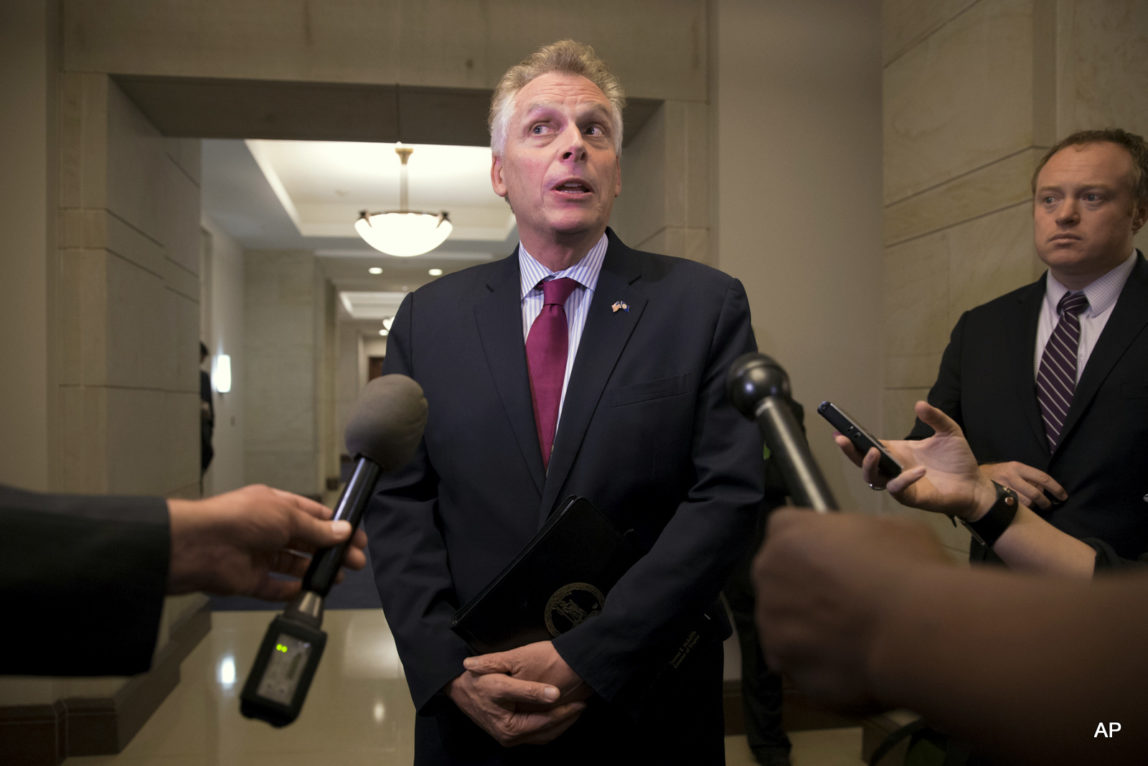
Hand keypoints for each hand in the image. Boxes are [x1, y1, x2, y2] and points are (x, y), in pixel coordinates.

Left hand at [166, 484, 366, 598]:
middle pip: (306, 542)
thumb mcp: (286, 515)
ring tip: (337, 577)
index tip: (356, 538)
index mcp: (275, 507)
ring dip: (316, 571)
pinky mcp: (249, 580)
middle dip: (331, 551)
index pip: (312, 515)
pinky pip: (274, 588)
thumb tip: (342, 531)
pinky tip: (309, 592)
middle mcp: (268, 530)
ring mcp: (258, 556)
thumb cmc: (238, 518)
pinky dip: (291, 591)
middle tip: (355, 562)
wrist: (199, 545)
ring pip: (293, 565)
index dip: (335, 526)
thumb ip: (316, 528)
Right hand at [446, 643, 587, 746]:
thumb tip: (555, 695)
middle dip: (567, 719)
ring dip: (560, 723)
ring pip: (543, 734)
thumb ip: (529, 689)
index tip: (580, 702)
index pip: (546, 722)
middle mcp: (510, 738)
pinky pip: (536, 731)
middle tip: (582, 704)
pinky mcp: (509, 731)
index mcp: (510, 729)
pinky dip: (549, 724)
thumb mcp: (502, 682)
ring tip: (575, 708)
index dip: (565, 712)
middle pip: (547, 732)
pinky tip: (557, 711)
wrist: (458, 687)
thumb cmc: (478, 683)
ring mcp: (510, 736)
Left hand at [753, 508, 952, 710]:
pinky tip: (849, 665)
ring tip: (852, 640)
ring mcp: (770, 620)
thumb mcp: (893, 529)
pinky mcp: (780, 661)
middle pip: (780, 577)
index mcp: (788, 530)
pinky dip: (817, 664)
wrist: (908, 633)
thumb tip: (867, 552)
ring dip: (808, 629)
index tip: (842, 560)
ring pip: (784, 623)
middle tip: (847, 603)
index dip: (816, 546)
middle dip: (806, 588)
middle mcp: (767, 572)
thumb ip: (862, 536)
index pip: (787, 530)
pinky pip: (796, 661)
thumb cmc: (906, 570)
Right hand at [836, 402, 1002, 520]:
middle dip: (850, 451)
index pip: (869, 446)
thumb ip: (935, 418)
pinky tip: (918, 470)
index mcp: (898, 452)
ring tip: (873, 452)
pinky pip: (899, 489)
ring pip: (873, 478)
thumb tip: (919, 404)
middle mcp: (894, 468)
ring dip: (869, 466)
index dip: (853, 439)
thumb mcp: (949, 432)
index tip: (839, 429)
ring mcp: (900, 484)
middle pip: (863, 462)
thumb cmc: (959, 461)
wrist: (975, 485)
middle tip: (842, 439)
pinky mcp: (911, 497)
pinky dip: (905, 479)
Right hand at [978, 461, 1066, 509]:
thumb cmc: (996, 476)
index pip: (1043, 478)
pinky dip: (1021, 511)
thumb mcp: (1011, 470)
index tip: (1063, 497)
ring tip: (1031, 507)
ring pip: (1026, 503)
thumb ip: (1027, 477)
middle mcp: (1010, 476)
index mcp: (1017, 467)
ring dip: (1032, 507)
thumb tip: (1044, 489)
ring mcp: (1002, 487)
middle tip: (1048, 506)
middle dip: (1045, 503)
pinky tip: (1019, 509)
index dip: (1056, 489)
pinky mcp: (996, 497)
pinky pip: (1015, 508)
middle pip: (1036, 494)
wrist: (969, 478)